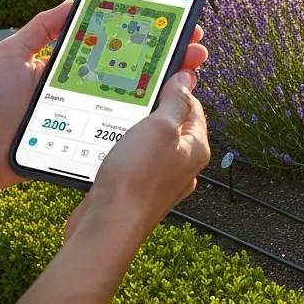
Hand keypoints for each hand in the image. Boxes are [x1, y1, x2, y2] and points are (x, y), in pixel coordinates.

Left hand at [0, 0, 208, 202]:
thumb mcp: (12, 54)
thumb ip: (40, 28)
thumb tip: (69, 1)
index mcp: (74, 68)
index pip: (117, 47)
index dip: (145, 34)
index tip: (172, 20)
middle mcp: (90, 90)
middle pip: (140, 69)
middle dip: (172, 53)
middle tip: (194, 41)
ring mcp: (95, 115)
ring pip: (143, 97)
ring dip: (172, 80)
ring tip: (192, 64)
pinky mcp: (94, 139)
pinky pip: (129, 126)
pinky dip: (154, 114)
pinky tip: (171, 99)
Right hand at [64, 70, 209, 243]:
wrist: (107, 227)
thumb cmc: (136, 178)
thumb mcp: (159, 127)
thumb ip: (175, 102)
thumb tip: (186, 79)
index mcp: (196, 149)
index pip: (192, 106)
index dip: (174, 88)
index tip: (154, 76)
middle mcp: (182, 166)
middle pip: (171, 124)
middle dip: (151, 109)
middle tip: (131, 98)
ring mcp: (160, 181)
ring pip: (150, 143)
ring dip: (133, 130)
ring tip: (116, 121)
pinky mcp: (137, 191)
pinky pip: (134, 161)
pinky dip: (122, 150)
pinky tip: (107, 147)